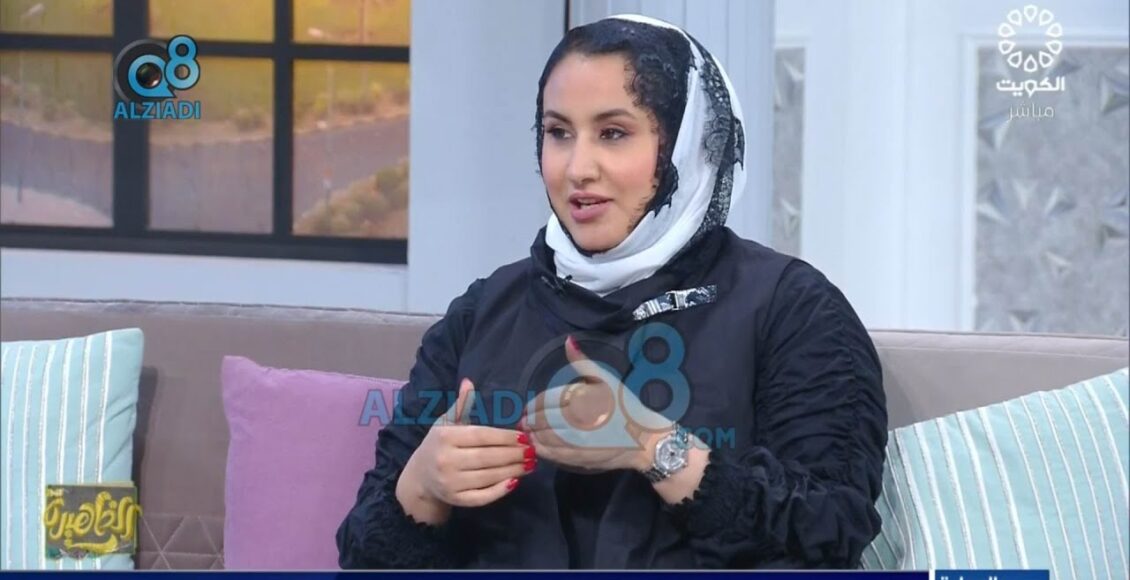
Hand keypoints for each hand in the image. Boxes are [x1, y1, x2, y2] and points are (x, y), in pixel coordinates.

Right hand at [398, 378, 535, 514]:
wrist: (420, 478)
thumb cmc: (438, 445)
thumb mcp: (446, 423)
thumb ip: (461, 405)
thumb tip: (469, 382)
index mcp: (445, 437)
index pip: (481, 436)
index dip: (504, 436)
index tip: (524, 436)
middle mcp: (446, 460)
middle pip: (487, 457)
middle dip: (513, 454)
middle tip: (533, 451)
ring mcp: (450, 483)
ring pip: (488, 476)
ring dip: (513, 470)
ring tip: (530, 464)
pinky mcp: (456, 500)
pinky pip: (482, 497)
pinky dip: (499, 490)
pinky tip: (514, 481)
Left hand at [523, 335, 673, 473]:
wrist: (646, 440)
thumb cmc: (627, 408)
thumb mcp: (607, 380)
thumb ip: (583, 363)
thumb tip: (568, 341)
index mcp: (580, 399)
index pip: (544, 401)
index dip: (532, 405)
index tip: (527, 408)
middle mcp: (575, 421)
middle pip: (540, 421)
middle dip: (529, 421)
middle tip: (524, 422)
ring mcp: (576, 442)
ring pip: (543, 439)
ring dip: (533, 437)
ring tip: (530, 434)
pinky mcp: (578, 459)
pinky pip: (553, 455)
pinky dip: (542, 450)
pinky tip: (540, 447)